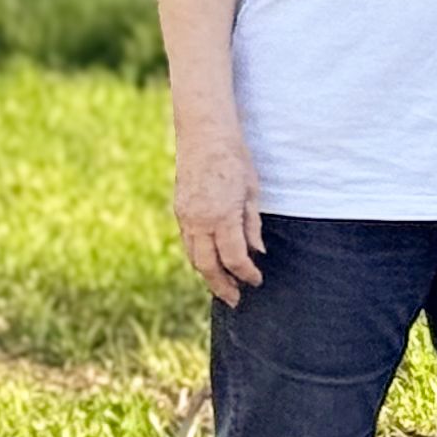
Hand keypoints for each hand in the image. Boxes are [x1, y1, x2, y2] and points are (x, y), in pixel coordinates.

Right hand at [171, 121, 265, 306]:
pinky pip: (188, 242)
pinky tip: (211, 262)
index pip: (233, 258)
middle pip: (208, 265)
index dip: (246, 274)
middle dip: (222, 285)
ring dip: (208, 274)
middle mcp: (199, 221)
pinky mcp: (179, 211)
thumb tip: (256, 252)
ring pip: (194, 256)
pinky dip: (199, 256)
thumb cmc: (235, 160)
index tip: (257, 280)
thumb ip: (251, 225)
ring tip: (223, 287)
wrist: (205, 136)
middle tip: (236, 300)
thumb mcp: (252, 192)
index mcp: (221, 217)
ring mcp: (185, 216)